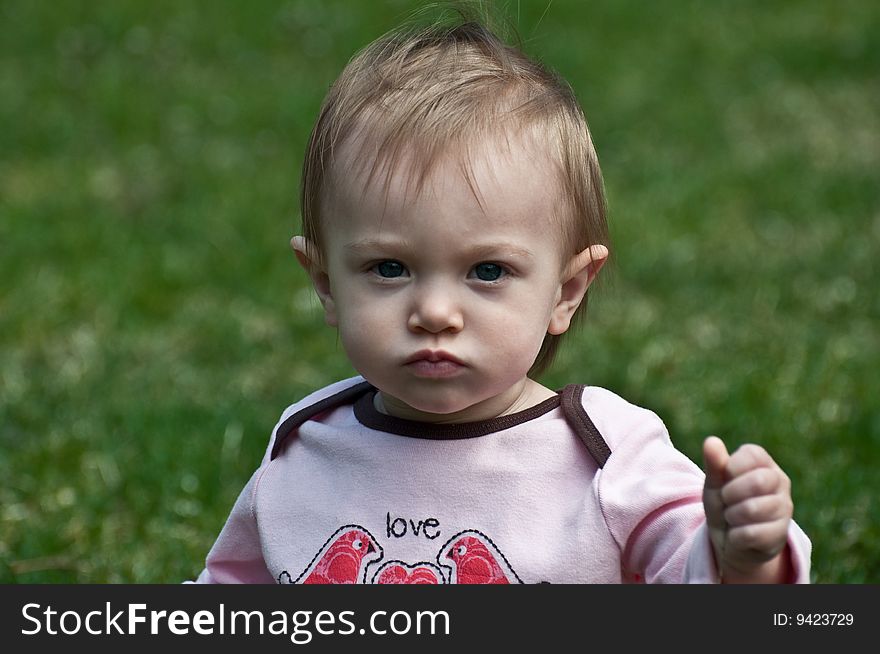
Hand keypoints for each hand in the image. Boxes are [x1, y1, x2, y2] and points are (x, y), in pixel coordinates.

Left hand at [702, 436, 792, 582]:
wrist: (731, 541)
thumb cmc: (724, 503)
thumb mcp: (715, 483)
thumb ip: (714, 463)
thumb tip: (711, 440)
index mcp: (764, 463)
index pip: (752, 454)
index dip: (731, 468)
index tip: (726, 478)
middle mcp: (780, 482)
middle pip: (758, 481)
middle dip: (729, 494)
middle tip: (726, 500)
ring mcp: (784, 508)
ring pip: (752, 509)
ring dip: (731, 516)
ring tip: (732, 518)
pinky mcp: (781, 534)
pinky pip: (751, 533)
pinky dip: (735, 536)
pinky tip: (738, 535)